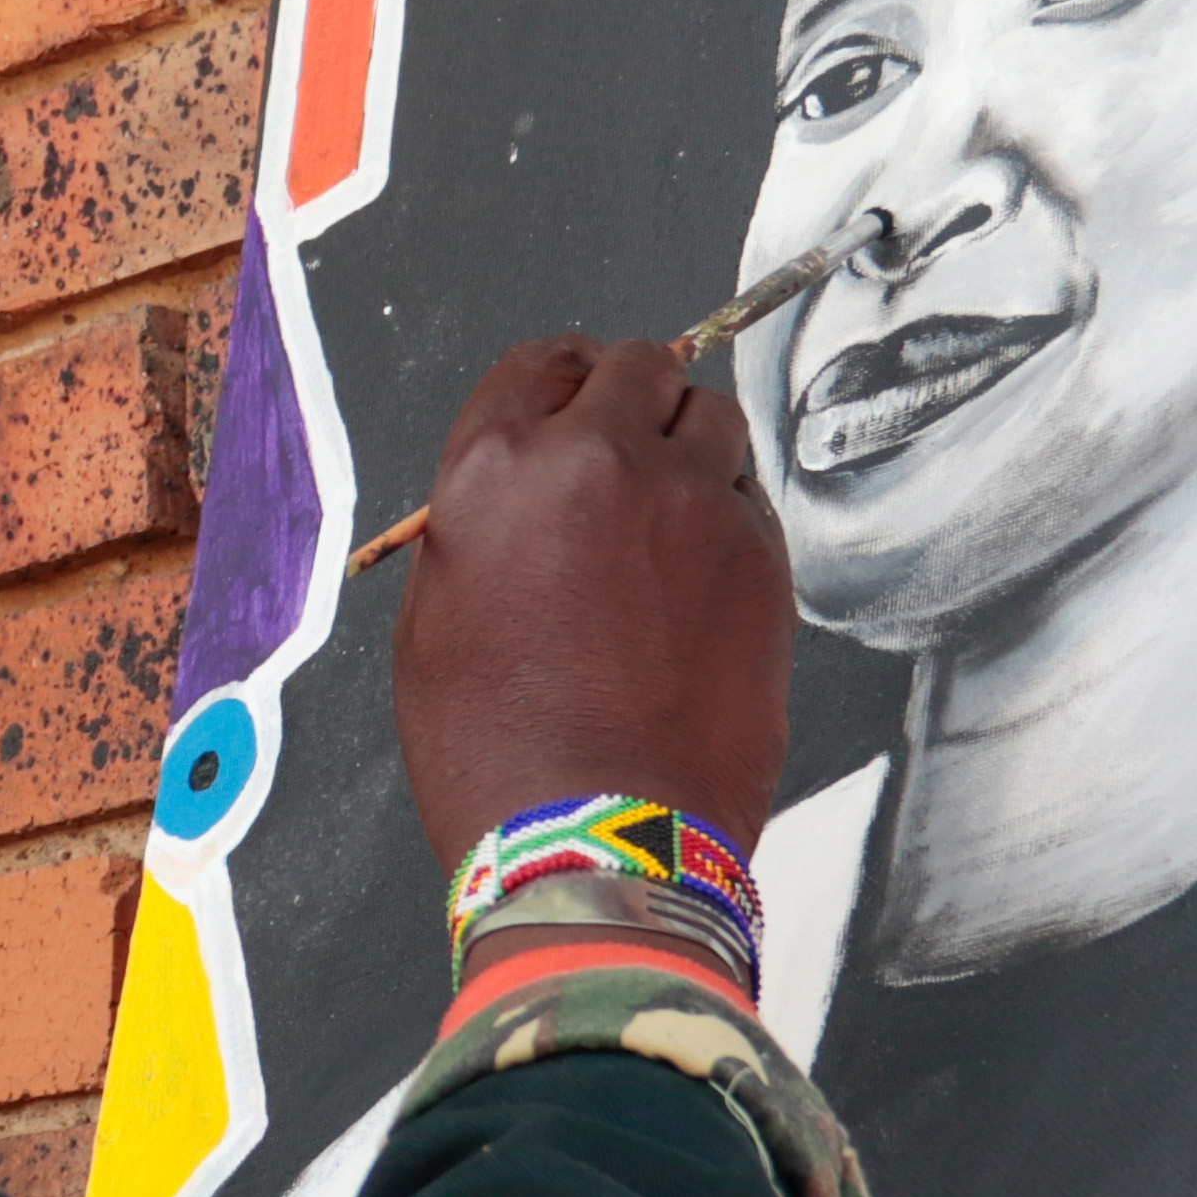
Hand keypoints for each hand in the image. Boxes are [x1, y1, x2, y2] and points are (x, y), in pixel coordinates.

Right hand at [391, 334, 793, 868]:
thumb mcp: (436, 619)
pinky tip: (703, 571)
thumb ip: (481, 526)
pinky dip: (730, 510)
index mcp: (494, 466)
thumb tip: (521, 497)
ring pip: (712, 415)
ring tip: (672, 508)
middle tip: (631, 443)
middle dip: (634, 397)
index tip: (578, 393)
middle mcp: (597, 459)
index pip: (540, 360)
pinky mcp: (760, 554)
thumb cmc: (496, 749)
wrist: (596, 835)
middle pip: (638, 366)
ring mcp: (690, 501)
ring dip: (692, 444)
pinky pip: (751, 493)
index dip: (562, 376)